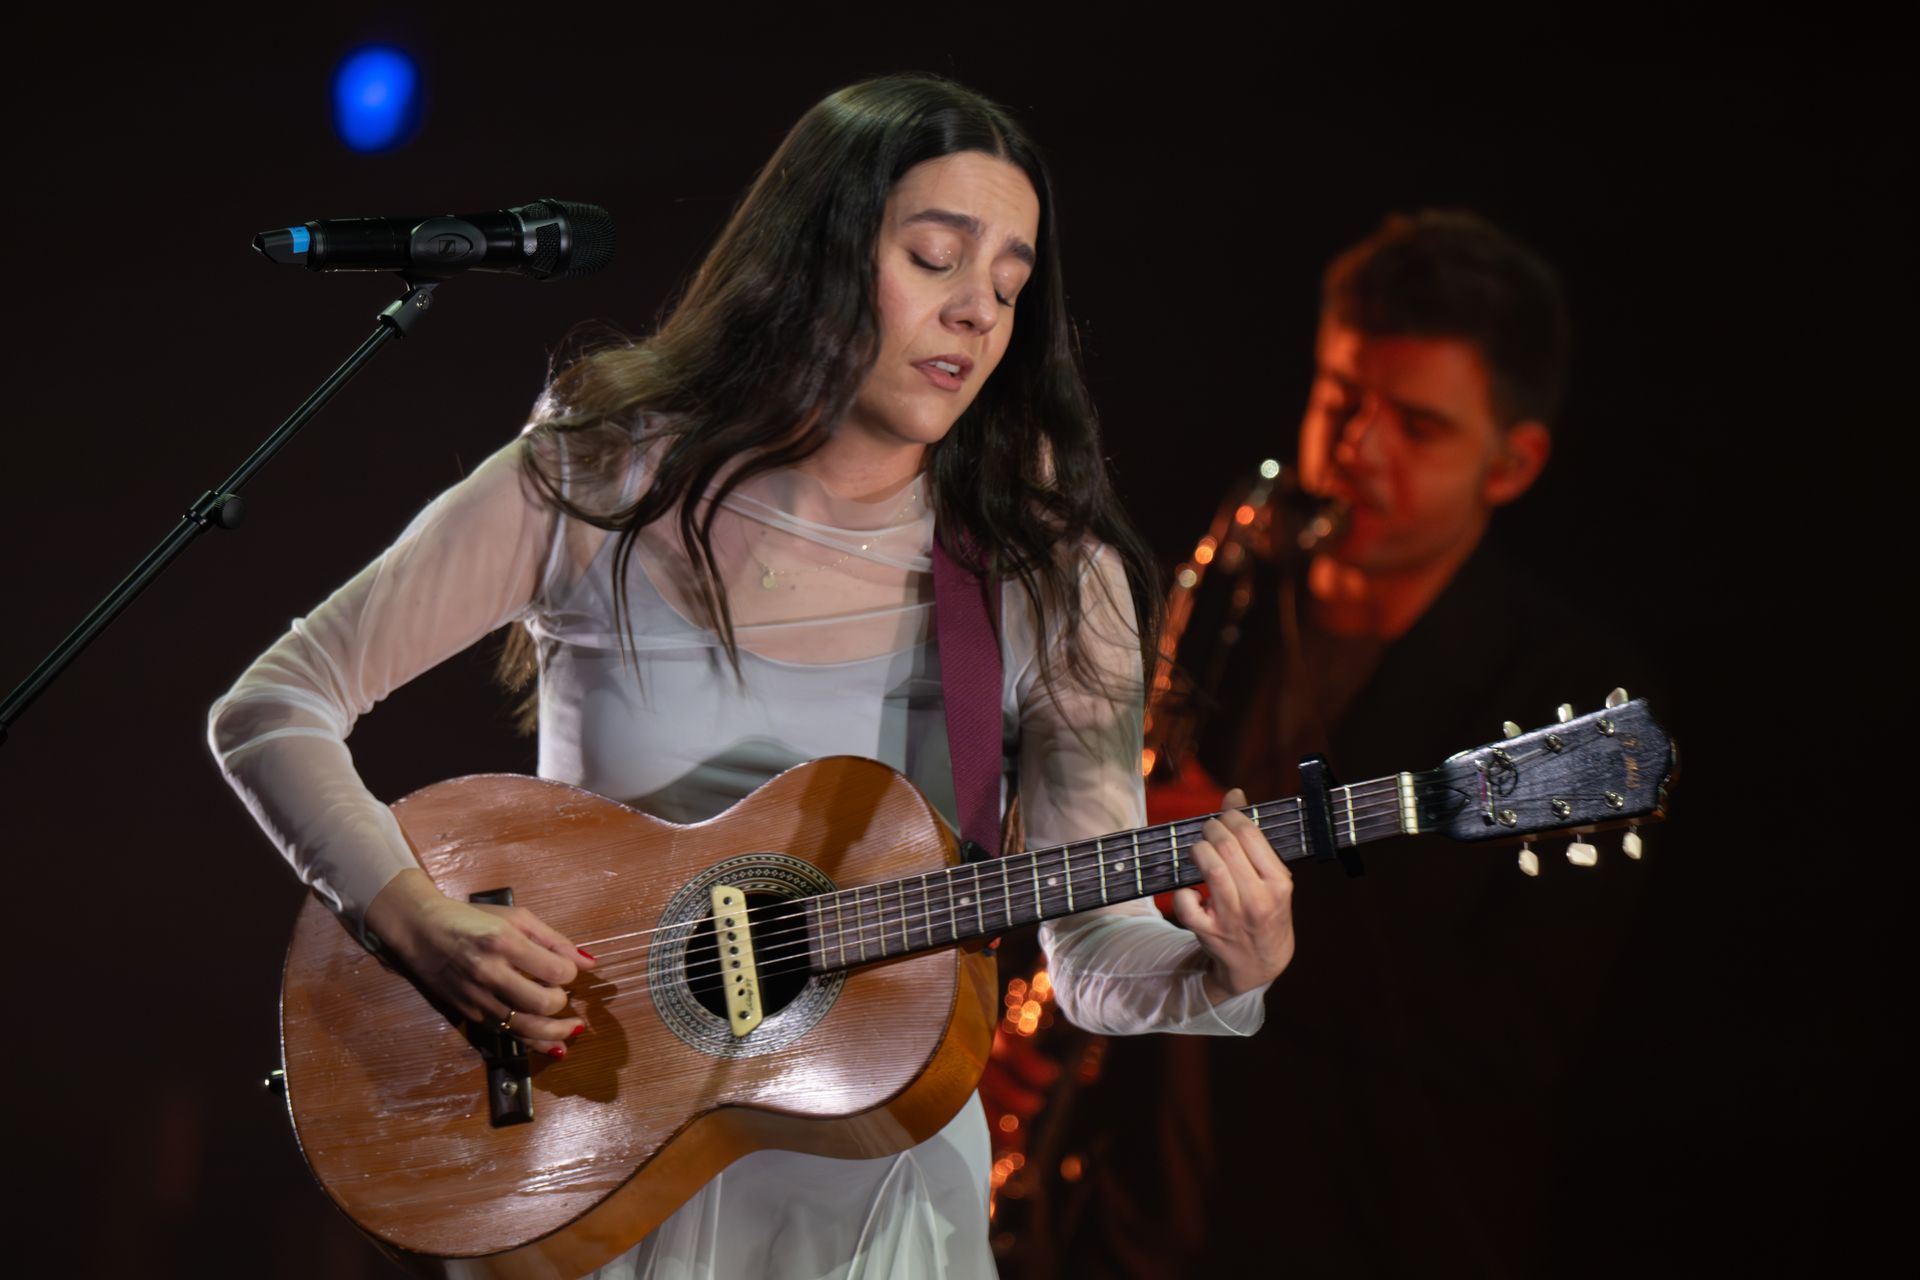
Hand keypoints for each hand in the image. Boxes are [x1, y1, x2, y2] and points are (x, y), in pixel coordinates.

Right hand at [364, 869, 598, 1056]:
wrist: (419, 931)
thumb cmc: (471, 918)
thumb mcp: (515, 917)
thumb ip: (554, 940)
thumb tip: (589, 962)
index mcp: (503, 942)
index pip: (554, 970)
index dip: (570, 973)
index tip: (566, 969)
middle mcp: (490, 973)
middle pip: (542, 1003)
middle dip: (562, 1002)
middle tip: (563, 993)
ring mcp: (478, 997)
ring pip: (525, 1028)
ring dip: (556, 1033)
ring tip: (573, 1030)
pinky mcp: (470, 1014)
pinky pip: (507, 1034)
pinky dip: (533, 1042)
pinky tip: (553, 1044)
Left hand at [1171, 788, 1295, 1002]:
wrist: (1260, 964)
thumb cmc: (1267, 911)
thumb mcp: (1272, 877)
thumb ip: (1254, 838)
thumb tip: (1234, 793)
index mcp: (1279, 883)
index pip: (1251, 835)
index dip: (1231, 816)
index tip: (1224, 816)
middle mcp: (1258, 900)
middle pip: (1226, 847)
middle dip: (1211, 829)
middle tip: (1208, 830)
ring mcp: (1232, 917)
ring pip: (1209, 869)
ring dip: (1198, 850)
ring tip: (1199, 849)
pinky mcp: (1208, 932)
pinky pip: (1186, 903)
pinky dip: (1183, 892)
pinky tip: (1191, 889)